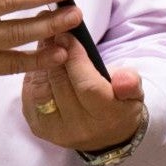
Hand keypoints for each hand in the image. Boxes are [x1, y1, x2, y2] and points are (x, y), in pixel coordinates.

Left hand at [22, 34, 147, 152]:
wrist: (105, 134)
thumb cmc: (119, 104)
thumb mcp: (135, 91)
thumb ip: (131, 83)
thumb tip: (124, 78)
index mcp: (106, 117)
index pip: (86, 85)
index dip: (75, 58)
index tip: (69, 35)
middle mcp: (78, 128)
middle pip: (60, 86)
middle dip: (55, 55)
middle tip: (53, 31)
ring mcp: (55, 130)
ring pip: (41, 90)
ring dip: (41, 63)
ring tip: (45, 41)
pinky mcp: (38, 128)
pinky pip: (30, 96)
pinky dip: (33, 75)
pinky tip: (39, 60)